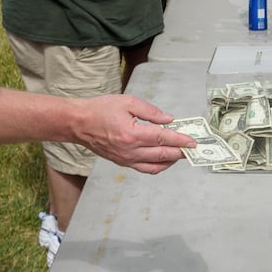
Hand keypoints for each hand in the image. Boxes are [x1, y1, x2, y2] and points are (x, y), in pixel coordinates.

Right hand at [72, 94, 194, 172]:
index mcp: (132, 134)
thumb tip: (168, 119)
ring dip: (171, 161)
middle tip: (193, 149)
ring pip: (155, 166)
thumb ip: (150, 112)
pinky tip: (164, 159)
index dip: (180, 140)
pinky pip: (144, 168)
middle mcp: (130, 150)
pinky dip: (158, 166)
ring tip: (181, 154)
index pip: (163, 139)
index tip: (192, 142)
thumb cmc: (100, 110)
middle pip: (162, 155)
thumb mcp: (127, 102)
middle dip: (181, 152)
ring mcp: (126, 159)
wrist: (78, 123)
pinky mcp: (122, 162)